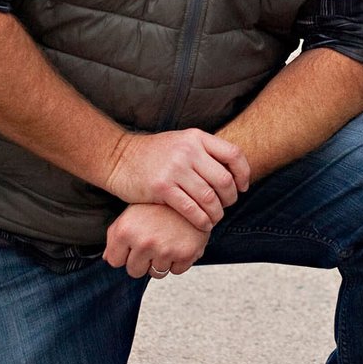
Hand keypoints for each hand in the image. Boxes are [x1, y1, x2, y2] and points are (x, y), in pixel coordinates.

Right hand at [104, 128, 250, 232]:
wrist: (119, 158)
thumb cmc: (153, 154)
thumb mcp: (181, 142)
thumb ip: (204, 152)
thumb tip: (234, 172)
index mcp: (196, 138)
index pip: (233, 154)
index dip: (243, 173)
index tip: (242, 187)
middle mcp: (188, 151)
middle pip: (224, 180)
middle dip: (230, 198)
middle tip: (226, 206)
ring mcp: (175, 169)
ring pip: (210, 198)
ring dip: (217, 213)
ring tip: (214, 218)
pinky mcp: (162, 188)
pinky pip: (191, 209)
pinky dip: (202, 221)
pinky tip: (202, 225)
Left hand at [104, 203, 208, 279]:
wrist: (191, 193)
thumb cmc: (157, 205)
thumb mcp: (131, 214)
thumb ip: (115, 235)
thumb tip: (107, 258)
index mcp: (125, 231)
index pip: (115, 261)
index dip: (124, 253)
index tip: (134, 243)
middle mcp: (143, 242)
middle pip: (134, 271)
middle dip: (142, 261)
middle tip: (153, 242)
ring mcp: (165, 249)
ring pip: (156, 273)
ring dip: (161, 261)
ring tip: (167, 240)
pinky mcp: (185, 254)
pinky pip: (176, 271)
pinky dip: (179, 261)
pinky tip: (180, 242)